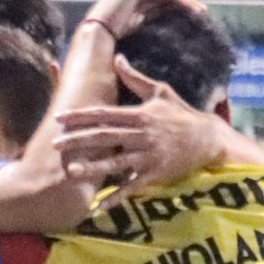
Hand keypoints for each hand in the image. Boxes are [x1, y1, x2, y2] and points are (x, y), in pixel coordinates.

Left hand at [54, 86, 227, 190]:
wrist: (208, 139)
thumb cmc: (181, 114)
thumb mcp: (160, 91)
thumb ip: (135, 78)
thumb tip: (117, 58)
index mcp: (139, 115)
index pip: (104, 115)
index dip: (80, 117)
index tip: (60, 118)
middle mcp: (141, 135)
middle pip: (105, 137)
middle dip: (78, 141)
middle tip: (55, 144)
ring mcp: (148, 156)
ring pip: (116, 163)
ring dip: (93, 168)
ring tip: (71, 171)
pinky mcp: (156, 174)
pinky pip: (133, 186)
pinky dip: (117, 197)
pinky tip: (101, 205)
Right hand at [78, 0, 199, 42]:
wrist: (97, 40)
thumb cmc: (113, 47)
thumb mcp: (139, 37)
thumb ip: (151, 30)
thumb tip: (172, 41)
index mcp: (131, 4)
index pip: (159, 3)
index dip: (177, 9)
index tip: (194, 19)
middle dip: (183, 3)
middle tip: (202, 13)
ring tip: (198, 11)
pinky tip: (186, 7)